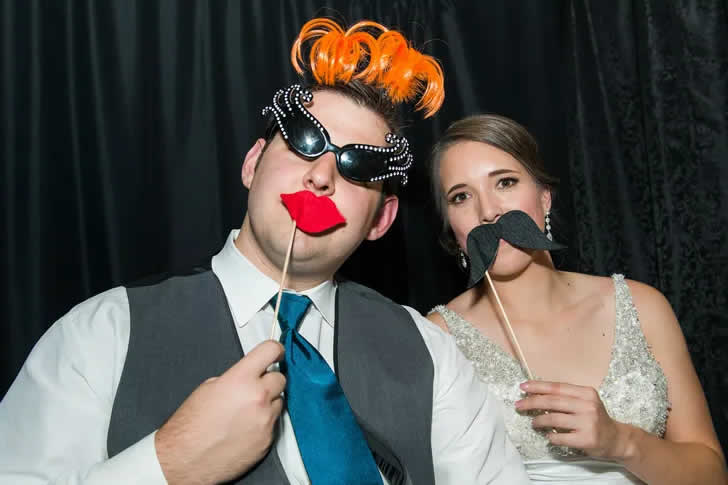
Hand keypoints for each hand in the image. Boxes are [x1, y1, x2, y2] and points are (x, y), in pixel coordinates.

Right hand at [155, 340, 285, 484]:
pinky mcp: (268, 439)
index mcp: (240, 379)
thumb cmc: (189, 427)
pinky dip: (264, 422)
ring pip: (279, 401)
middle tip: (257, 386)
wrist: (185, 459)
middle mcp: (257, 397)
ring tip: (246, 411)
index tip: (276, 352)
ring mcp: (265, 419)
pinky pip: (274, 423)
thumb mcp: (208, 388)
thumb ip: (235, 377)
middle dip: (270, 380)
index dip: (275, 349)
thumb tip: (249, 376)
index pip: (270, 350)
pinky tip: (246, 427)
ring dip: (268, 402)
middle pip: (280, 378)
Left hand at [516, 380, 627, 458]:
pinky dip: (550, 437)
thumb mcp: (584, 402)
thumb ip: (565, 397)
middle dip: (531, 402)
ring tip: (534, 422)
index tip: (523, 387)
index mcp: (586, 393)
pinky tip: (548, 436)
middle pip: (552, 401)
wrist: (616, 439)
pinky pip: (560, 437)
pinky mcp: (586, 439)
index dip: (538, 386)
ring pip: (553, 419)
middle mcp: (588, 406)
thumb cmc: (594, 418)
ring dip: (538, 421)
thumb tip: (535, 394)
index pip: (557, 387)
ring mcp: (588, 423)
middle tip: (519, 405)